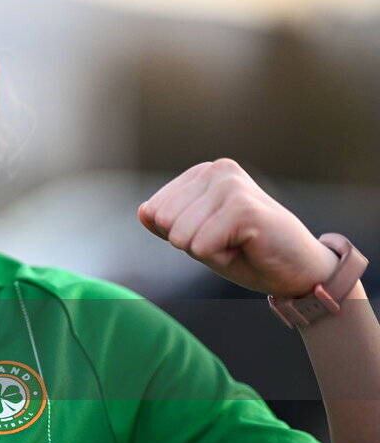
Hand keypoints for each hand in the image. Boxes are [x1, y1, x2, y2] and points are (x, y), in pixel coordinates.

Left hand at [138, 159, 337, 296]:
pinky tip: (247, 248)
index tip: (215, 235)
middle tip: (228, 242)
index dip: (180, 236)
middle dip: (192, 244)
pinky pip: (201, 247)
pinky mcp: (243, 208)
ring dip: (207, 252)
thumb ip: (169, 223)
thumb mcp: (198, 237)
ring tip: (237, 244)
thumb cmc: (248, 253)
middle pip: (165, 222)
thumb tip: (143, 211)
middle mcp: (218, 170)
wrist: (299, 271)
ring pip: (180, 236)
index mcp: (203, 173)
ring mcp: (232, 186)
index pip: (154, 211)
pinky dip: (220, 258)